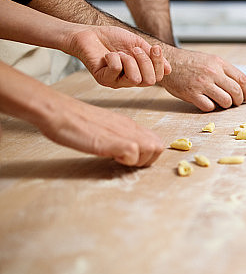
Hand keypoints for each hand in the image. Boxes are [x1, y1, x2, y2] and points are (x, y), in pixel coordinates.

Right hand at [38, 93, 163, 166]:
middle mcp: (130, 127)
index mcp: (127, 124)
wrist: (59, 112)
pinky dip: (127, 160)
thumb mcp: (104, 127)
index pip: (154, 139)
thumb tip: (122, 148)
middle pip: (158, 146)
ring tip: (119, 159)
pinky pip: (134, 153)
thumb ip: (116, 135)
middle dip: (148, 160)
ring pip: (153, 149)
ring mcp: (123, 133)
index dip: (147, 154)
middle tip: (127, 162)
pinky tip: (111, 157)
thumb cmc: (74, 120)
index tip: (131, 158)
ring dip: (139, 161)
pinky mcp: (114, 140)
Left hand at [65, 26, 170, 87]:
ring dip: (129, 61)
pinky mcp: (103, 79)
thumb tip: (168, 69)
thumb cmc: (112, 38)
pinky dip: (114, 58)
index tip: (155, 47)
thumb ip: (151, 56)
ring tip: (120, 53)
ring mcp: (116, 81)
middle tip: (135, 50)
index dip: (159, 63)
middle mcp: (128, 80)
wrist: (89, 34)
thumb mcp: (137, 44)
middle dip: (146, 62)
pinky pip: (116, 71)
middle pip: (150, 81)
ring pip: (135, 79)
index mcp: (139, 72)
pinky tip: (107, 55)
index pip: (158, 77)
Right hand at [160, 47, 245, 111]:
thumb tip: (240, 85)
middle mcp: (212, 72)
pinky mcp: (191, 94)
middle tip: (236, 103)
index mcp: (219, 63)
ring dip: (226, 105)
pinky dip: (211, 107)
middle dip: (239, 101)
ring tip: (222, 103)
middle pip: (236, 92)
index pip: (242, 79)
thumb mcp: (210, 60)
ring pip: (225, 101)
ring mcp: (202, 84)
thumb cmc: (189, 62)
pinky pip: (209, 106)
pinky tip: (208, 103)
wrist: (166, 62)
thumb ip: (224, 71)